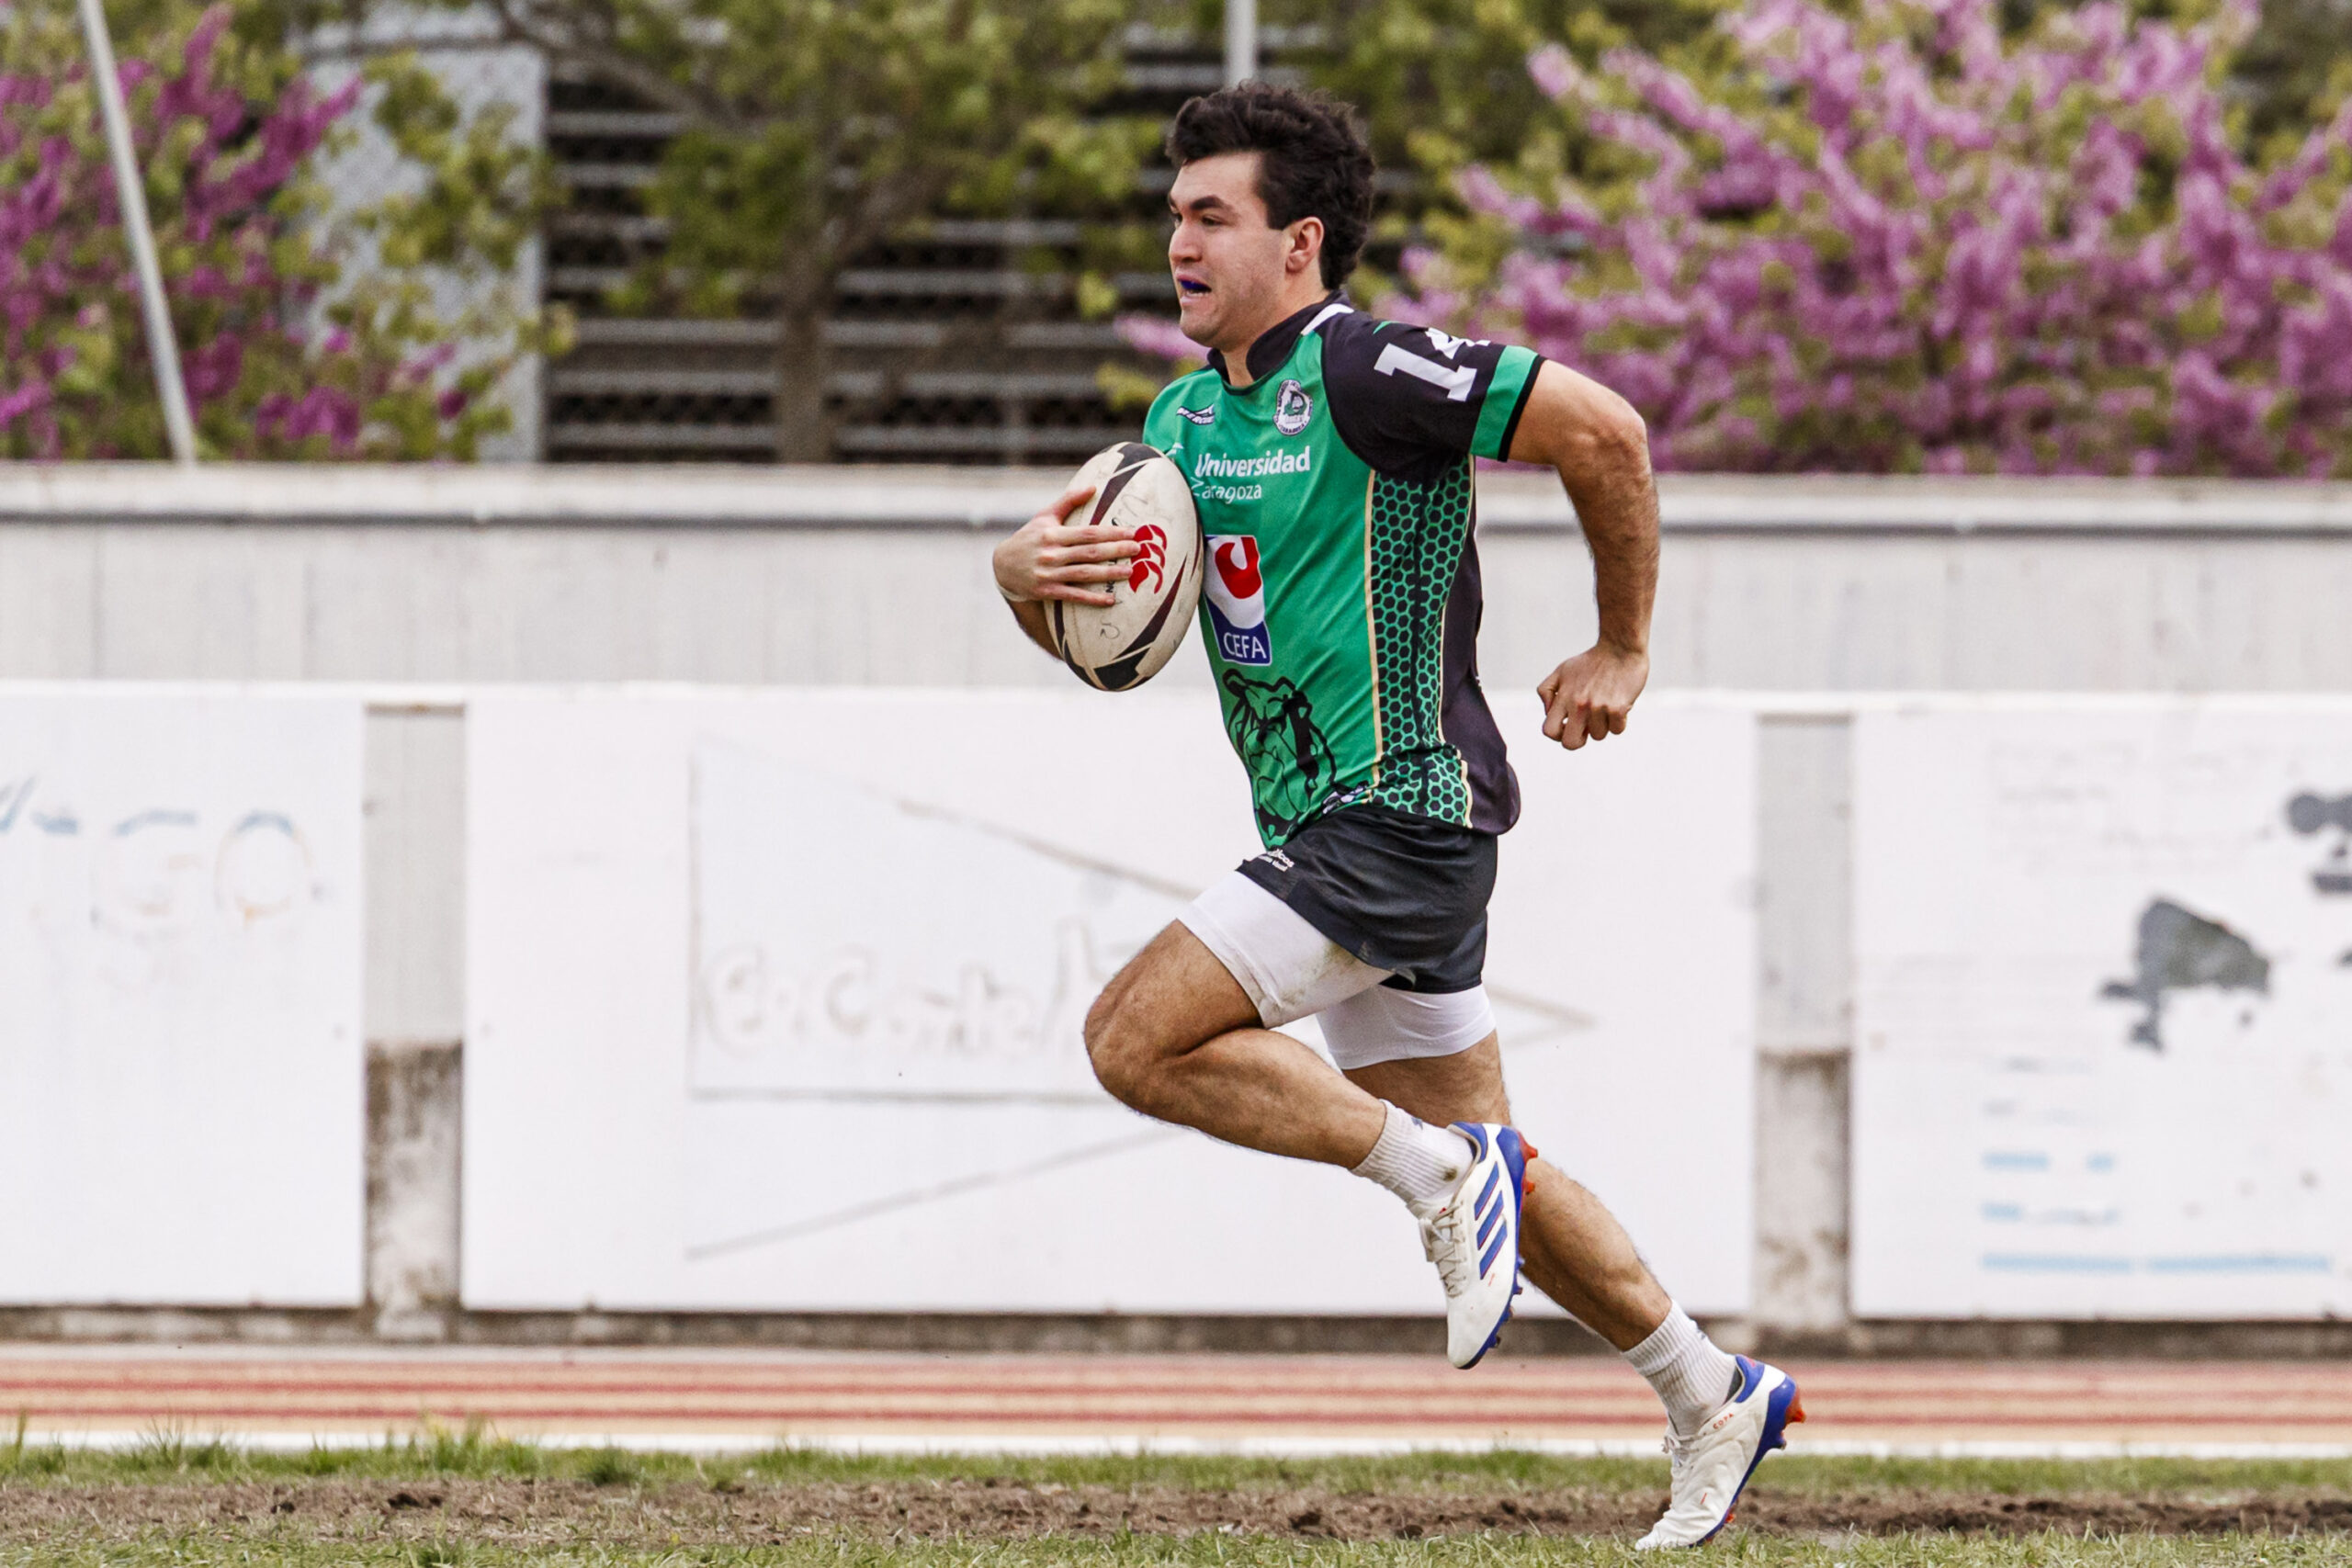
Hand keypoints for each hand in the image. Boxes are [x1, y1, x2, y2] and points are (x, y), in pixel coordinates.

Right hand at [992, 484, 1136, 606]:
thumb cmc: (1029, 537)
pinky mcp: (1047, 591)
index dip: (1111, 533)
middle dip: (1116, 551)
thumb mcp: (1045, 516)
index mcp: (1053, 534)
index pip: (1088, 533)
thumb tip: (1093, 486)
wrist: (1003, 565)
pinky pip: (1074, 596)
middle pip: (1090, 553)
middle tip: (1138, 549)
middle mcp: (1051, 554)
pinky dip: (1092, 599)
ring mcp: (1049, 574)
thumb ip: (1069, 501)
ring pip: (1084, 574)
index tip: (1131, 532)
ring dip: (1109, 574)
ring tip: (1130, 572)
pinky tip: (1110, 599)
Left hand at [1536, 642, 1648, 750]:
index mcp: (1563, 696)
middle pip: (1570, 743)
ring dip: (1603, 725)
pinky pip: (1617, 730)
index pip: (1549, 731)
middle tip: (1586, 729)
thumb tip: (1548, 712)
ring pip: (1598, 736)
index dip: (1558, 735)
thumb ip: (1548, 690)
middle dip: (1578, 740)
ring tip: (1606, 705)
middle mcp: (1578, 704)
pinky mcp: (1618, 708)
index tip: (1568, 727)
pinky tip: (1620, 704)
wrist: (1620, 647)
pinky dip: (1619, 721)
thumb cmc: (1592, 661)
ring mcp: (1598, 707)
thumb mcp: (1562, 670)